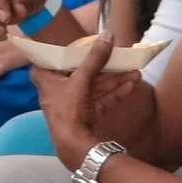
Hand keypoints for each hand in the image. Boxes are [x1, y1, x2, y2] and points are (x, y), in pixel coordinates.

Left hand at [34, 36, 144, 154]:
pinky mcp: (86, 114)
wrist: (75, 147)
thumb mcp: (81, 80)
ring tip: (135, 71)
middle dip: (103, 65)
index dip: (63, 50)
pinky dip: (115, 92)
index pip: (50, 59)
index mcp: (45, 79)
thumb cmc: (68, 110)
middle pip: (80, 71)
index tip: (79, 42)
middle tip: (120, 55)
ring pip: (94, 86)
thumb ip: (95, 58)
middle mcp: (57, 90)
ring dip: (115, 79)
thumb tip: (108, 35)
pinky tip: (133, 84)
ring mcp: (73, 103)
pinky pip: (101, 99)